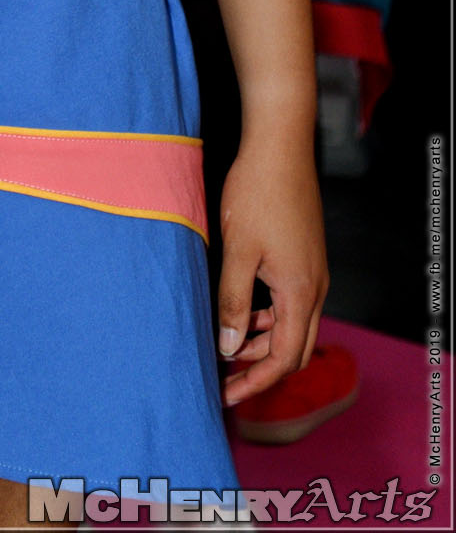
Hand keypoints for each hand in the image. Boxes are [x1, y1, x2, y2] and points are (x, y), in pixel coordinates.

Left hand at [216, 139, 328, 405]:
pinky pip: (293, 304)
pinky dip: (270, 317)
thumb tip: (230, 348)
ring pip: (294, 326)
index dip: (256, 381)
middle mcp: (315, 288)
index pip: (285, 358)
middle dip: (262, 369)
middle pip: (295, 349)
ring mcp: (313, 272)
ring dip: (264, 342)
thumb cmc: (257, 193)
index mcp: (301, 292)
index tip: (227, 395)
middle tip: (227, 379)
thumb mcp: (238, 251)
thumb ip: (234, 302)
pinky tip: (245, 312)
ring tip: (229, 347)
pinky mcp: (306, 258)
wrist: (280, 148)